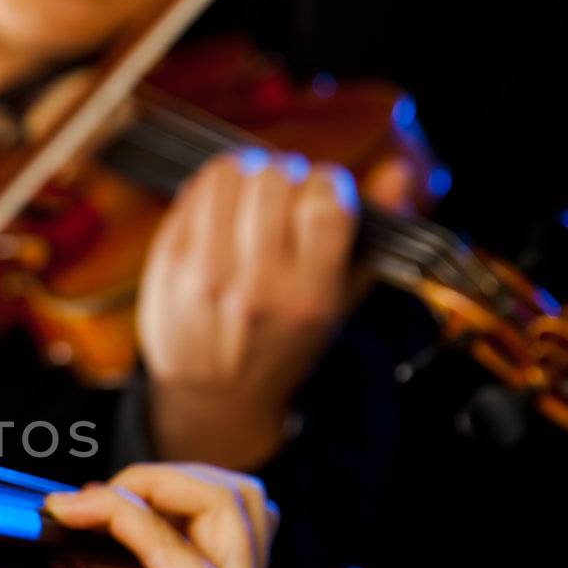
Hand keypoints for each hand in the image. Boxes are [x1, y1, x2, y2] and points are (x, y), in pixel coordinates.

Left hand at [135, 149, 359, 469]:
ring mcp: (205, 274)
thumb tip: (399, 171)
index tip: (321, 193)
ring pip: (228, 175)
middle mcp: (255, 286)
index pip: (326, 203)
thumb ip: (372, 236)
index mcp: (308, 297)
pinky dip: (211, 187)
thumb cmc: (284, 343)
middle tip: (284, 194)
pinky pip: (192, 192)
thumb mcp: (338, 302)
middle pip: (274, 179)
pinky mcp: (167, 264)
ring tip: (252, 195)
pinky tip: (222, 207)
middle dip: (285, 175)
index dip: (327, 183)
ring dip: (246, 172)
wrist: (214, 396)